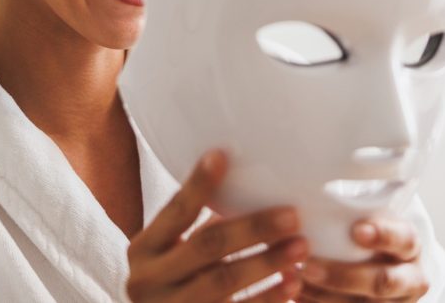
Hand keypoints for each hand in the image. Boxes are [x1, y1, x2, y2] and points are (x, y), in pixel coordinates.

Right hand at [125, 148, 308, 301]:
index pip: (175, 211)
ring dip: (267, 262)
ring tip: (301, 246)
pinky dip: (267, 298)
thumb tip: (250, 184)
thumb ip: (198, 229)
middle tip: (292, 215)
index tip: (222, 156)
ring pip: (224, 281)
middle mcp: (148, 280)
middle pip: (206, 245)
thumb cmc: (175, 283)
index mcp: (144, 250)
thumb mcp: (171, 255)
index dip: (199, 184)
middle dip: (253, 228)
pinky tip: (292, 283)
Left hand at [296, 217, 428, 301]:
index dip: (382, 235)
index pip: (403, 239)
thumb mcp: (372, 218)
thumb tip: (311, 193)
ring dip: (323, 295)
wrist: (384, 263)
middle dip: (343, 276)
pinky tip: (294, 293)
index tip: (356, 229)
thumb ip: (354, 210)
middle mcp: (409, 279)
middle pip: (383, 282)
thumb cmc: (369, 232)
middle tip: (308, 266)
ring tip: (294, 279)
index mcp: (409, 246)